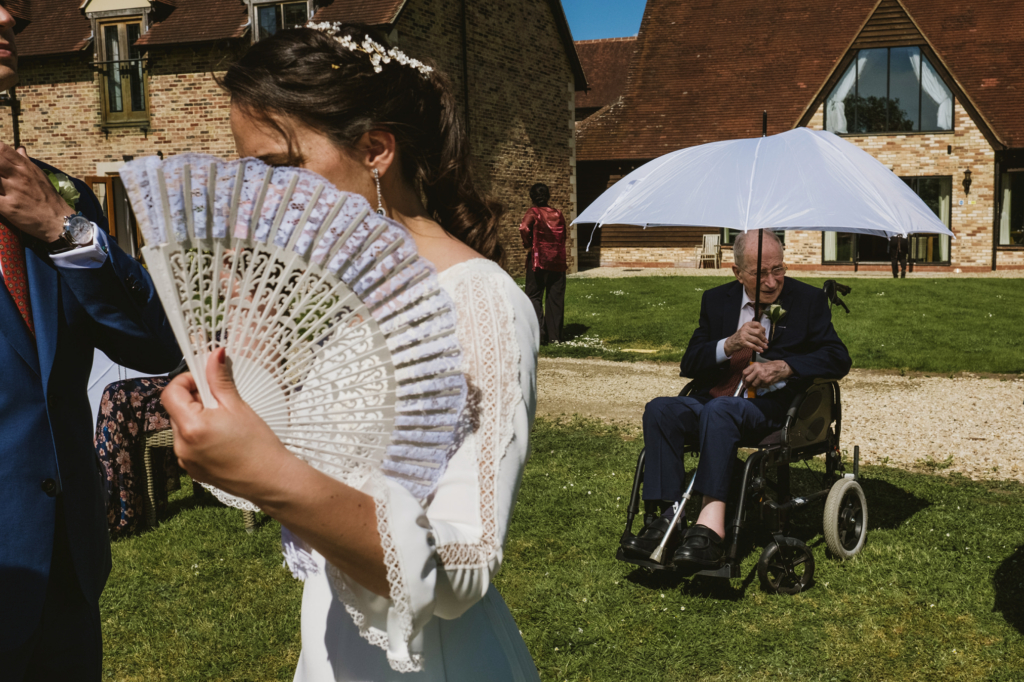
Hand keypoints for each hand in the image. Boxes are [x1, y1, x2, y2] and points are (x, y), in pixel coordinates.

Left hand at [0, 144, 73, 241]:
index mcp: (26, 168)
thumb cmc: (48, 198)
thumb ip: (26, 162)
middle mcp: (18, 176)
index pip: (2, 149)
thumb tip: (19, 149)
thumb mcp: (40, 176)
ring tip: (1, 187)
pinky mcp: (8, 207)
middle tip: (0, 176)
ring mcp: (13, 191)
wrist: (58, 220)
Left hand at [161, 348, 289, 502]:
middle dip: (194, 400)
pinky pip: (188, 445)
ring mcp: (185, 461)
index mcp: (192, 427)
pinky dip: (200, 437)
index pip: (170, 393)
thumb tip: (214, 355)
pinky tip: (223, 440)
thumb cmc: (258, 445)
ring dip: (197, 419)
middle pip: (176, 410)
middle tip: (221, 402)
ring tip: (225, 423)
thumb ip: (220, 380)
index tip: (204, 381)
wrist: (270, 480)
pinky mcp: (192, 470)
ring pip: (182, 428)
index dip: (185, 381)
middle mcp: (182, 446)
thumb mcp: (238, 406)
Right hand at [724, 320, 767, 355]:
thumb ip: (754, 329)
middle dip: (763, 338)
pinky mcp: (743, 342)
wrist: (731, 342)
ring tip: (765, 347)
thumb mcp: (746, 330)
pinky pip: (753, 346)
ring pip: (756, 340)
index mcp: (747, 324)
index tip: (764, 334)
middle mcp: (745, 329)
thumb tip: (764, 330)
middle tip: (766, 342)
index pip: (757, 324)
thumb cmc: (741, 336)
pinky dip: (758, 349)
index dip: (762, 329)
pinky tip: (761, 350)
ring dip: (762, 344)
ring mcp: (743, 336)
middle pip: (758, 332)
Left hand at [741, 359, 792, 389]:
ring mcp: (762, 376)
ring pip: (754, 384)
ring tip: (758, 383)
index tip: (743, 381)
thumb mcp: (761, 364)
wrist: (782, 368)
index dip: (743, 378)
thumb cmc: (772, 366)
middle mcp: (757, 370)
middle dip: (747, 384)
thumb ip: (754, 369)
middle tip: (747, 386)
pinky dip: (762, 386)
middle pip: (747, 379)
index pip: (745, 372)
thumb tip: (747, 377)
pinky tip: (765, 382)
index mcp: (755, 365)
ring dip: (755, 385)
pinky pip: (761, 386)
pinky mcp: (766, 382)